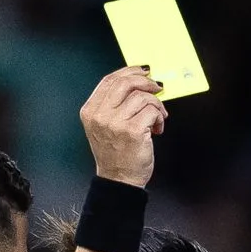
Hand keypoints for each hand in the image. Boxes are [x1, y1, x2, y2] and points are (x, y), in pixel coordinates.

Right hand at [80, 65, 166, 185]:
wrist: (119, 180)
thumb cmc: (115, 155)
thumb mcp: (104, 126)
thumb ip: (114, 104)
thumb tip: (138, 82)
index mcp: (90, 112)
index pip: (110, 80)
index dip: (129, 71)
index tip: (143, 71)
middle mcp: (100, 116)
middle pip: (126, 82)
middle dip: (146, 82)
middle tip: (157, 87)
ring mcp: (115, 123)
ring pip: (143, 97)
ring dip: (156, 106)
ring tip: (157, 119)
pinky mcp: (133, 131)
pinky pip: (153, 111)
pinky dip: (160, 118)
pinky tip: (157, 129)